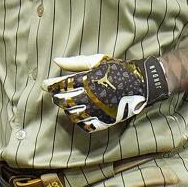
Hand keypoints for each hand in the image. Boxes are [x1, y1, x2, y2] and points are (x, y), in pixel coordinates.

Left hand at [43, 54, 168, 132]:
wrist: (142, 82)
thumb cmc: (117, 69)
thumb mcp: (97, 61)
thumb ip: (75, 63)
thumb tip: (56, 61)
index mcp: (89, 80)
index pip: (63, 84)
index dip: (51, 85)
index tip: (45, 84)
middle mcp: (92, 96)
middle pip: (65, 101)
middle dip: (57, 98)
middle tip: (55, 95)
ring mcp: (99, 110)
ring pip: (73, 115)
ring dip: (66, 110)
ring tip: (66, 104)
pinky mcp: (106, 120)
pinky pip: (86, 125)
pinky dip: (78, 121)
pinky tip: (77, 115)